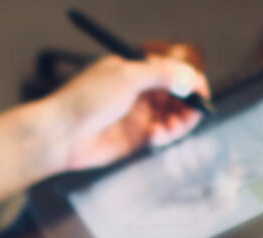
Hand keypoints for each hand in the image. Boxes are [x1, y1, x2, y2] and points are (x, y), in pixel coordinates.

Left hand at [43, 54, 210, 171]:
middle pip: (177, 97)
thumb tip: (191, 78)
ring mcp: (137, 117)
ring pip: (173, 118)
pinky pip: (162, 136)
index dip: (190, 81)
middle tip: (193, 112)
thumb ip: (162, 74)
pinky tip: (157, 137)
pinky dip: (167, 136)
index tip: (200, 92)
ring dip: (180, 122)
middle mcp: (138, 93)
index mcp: (135, 71)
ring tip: (171, 128)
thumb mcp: (127, 77)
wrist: (62, 134)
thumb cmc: (86, 100)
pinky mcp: (135, 140)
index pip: (172, 72)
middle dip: (188, 104)